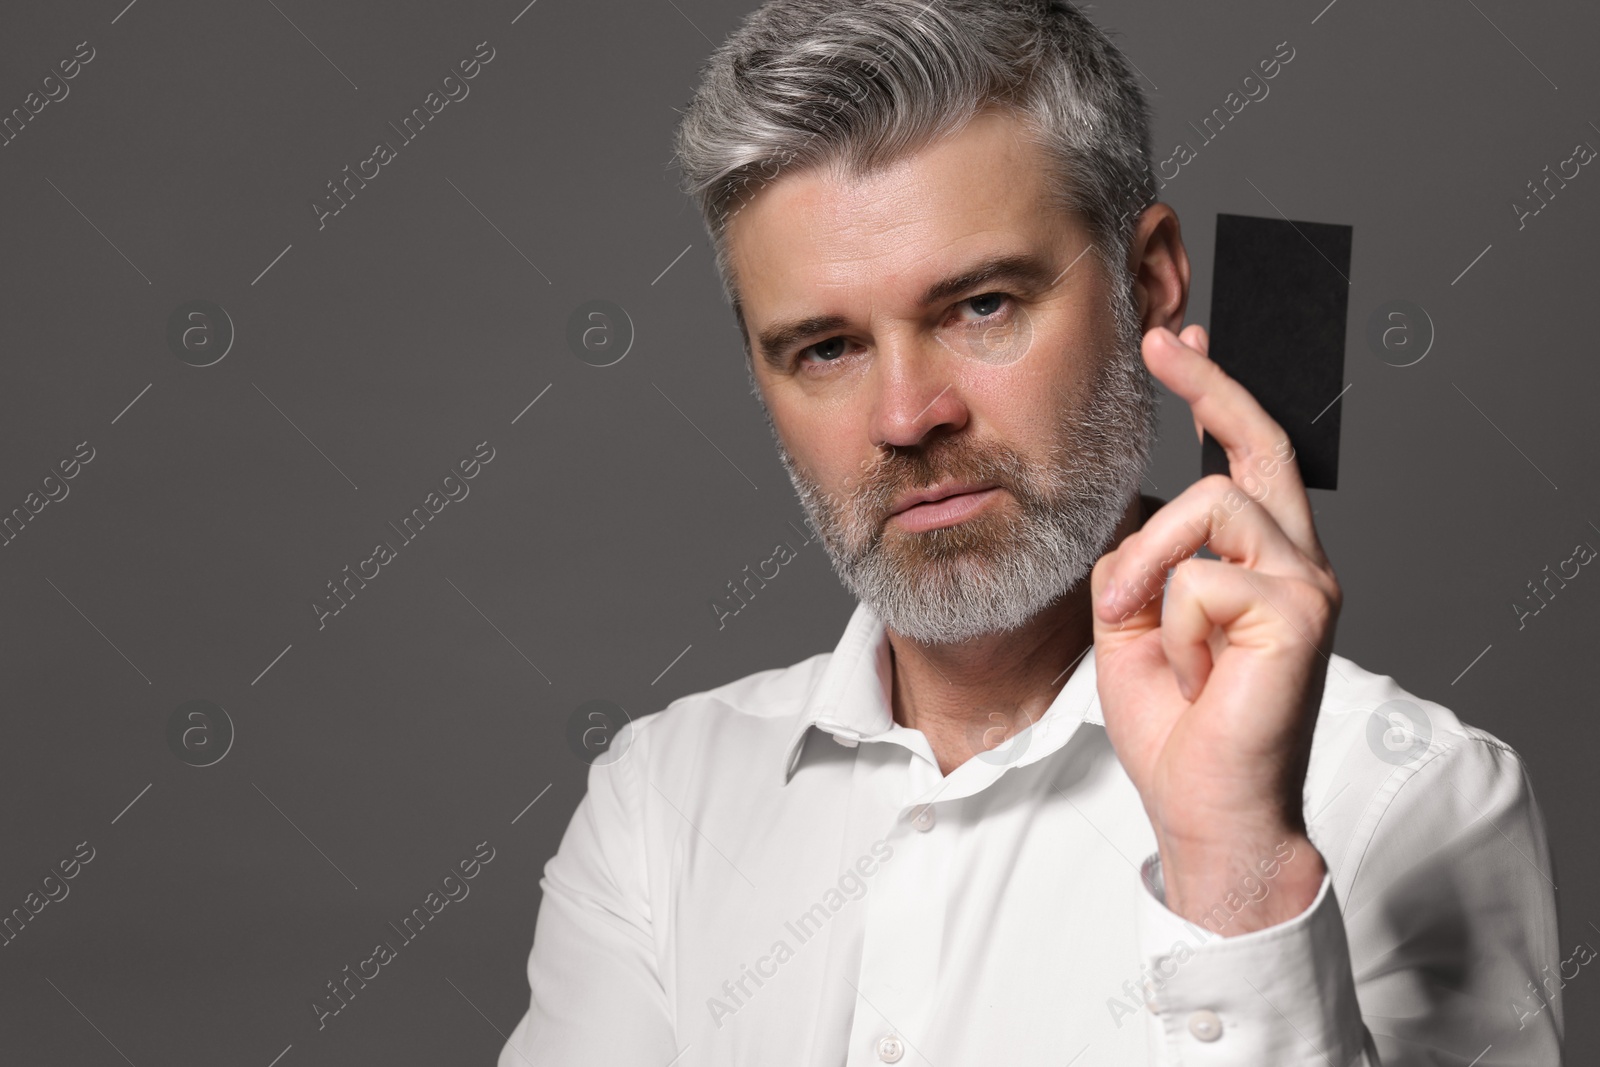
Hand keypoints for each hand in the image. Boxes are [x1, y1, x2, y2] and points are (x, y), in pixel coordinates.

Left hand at [1088, 323, 1337, 932]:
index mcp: (1260, 563)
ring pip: (1212, 502)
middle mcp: (1296, 563)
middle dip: (1209, 383)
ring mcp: (1306, 584)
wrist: (1205, 806)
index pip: (1245, 459)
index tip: (1179, 345)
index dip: (1213, 395)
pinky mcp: (1301, 612)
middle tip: (1164, 342)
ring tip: (1137, 627)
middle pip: (1259, 443)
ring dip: (1149, 564)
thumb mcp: (1137, 620)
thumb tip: (1136, 510)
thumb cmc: (1176, 725)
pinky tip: (1194, 671)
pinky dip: (1173, 624)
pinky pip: (1204, 576)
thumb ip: (1141, 559)